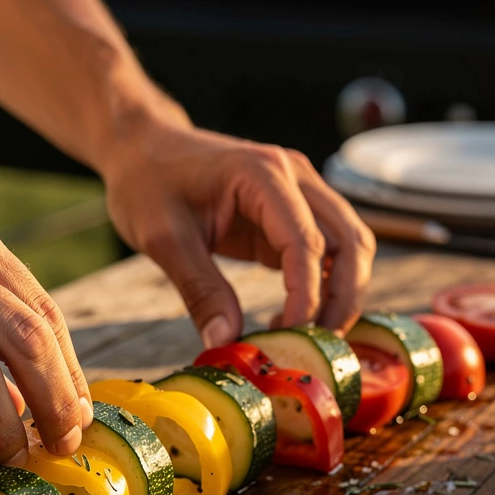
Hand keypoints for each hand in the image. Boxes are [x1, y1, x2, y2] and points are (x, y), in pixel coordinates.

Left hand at [102, 121, 375, 346]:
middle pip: (350, 241)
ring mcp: (300, 191)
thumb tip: (225, 342)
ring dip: (341, 294)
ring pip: (351, 245)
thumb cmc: (147, 182)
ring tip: (304, 336)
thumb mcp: (163, 239)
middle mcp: (295, 176)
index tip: (289, 335)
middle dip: (341, 300)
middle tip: (315, 346)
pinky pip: (329, 251)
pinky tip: (292, 318)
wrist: (143, 148)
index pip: (307, 241)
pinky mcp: (294, 212)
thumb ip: (199, 290)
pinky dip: (325, 286)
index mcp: (263, 173)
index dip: (306, 295)